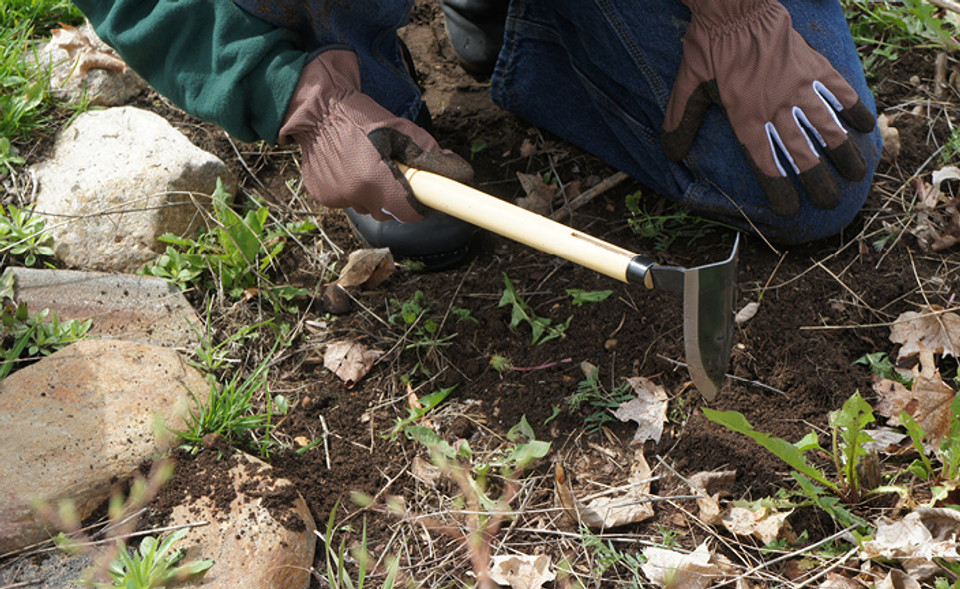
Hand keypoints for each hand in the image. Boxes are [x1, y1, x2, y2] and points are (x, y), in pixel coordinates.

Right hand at [279, 49, 473, 221]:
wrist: (317, 110)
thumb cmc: (362, 117)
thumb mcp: (403, 132)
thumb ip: (431, 157)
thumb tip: (460, 174)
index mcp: (375, 180)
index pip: (410, 213)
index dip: (422, 207)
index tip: (427, 197)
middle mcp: (354, 194)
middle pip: (389, 212)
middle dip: (398, 197)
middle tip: (395, 170)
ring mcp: (336, 198)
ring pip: (369, 207)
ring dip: (375, 193)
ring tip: (369, 163)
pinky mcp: (323, 196)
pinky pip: (350, 201)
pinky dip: (355, 189)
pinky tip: (350, 165)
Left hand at [662, 0, 874, 215]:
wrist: (735, 9)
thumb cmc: (710, 48)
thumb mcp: (688, 87)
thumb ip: (681, 123)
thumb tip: (669, 154)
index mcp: (746, 119)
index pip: (766, 164)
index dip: (779, 191)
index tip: (791, 210)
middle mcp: (776, 109)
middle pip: (802, 155)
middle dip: (818, 182)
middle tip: (830, 202)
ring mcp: (798, 88)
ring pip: (828, 129)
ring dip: (844, 154)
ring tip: (857, 174)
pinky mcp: (814, 66)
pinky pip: (839, 92)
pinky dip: (854, 109)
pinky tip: (865, 126)